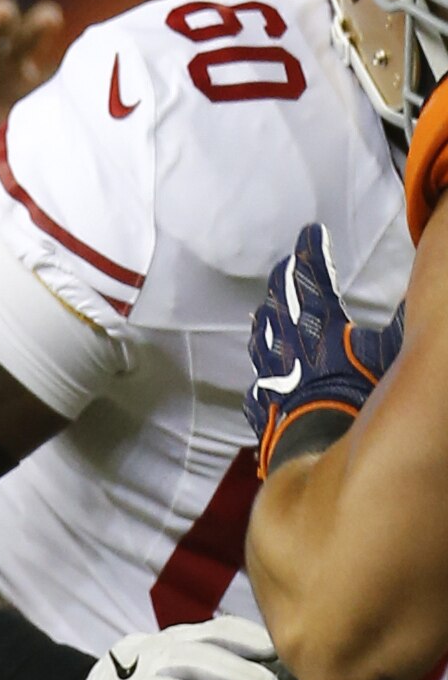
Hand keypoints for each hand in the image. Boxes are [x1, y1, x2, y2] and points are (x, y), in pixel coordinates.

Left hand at [247, 224, 402, 475]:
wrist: (319, 448)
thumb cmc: (360, 401)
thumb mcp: (391, 355)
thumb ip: (403, 324)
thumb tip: (423, 296)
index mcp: (320, 327)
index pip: (310, 278)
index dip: (309, 252)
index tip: (311, 231)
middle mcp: (288, 345)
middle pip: (280, 301)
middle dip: (285, 278)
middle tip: (288, 263)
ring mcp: (270, 374)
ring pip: (262, 335)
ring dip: (267, 315)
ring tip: (267, 305)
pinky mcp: (263, 401)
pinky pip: (257, 374)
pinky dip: (260, 360)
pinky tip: (260, 361)